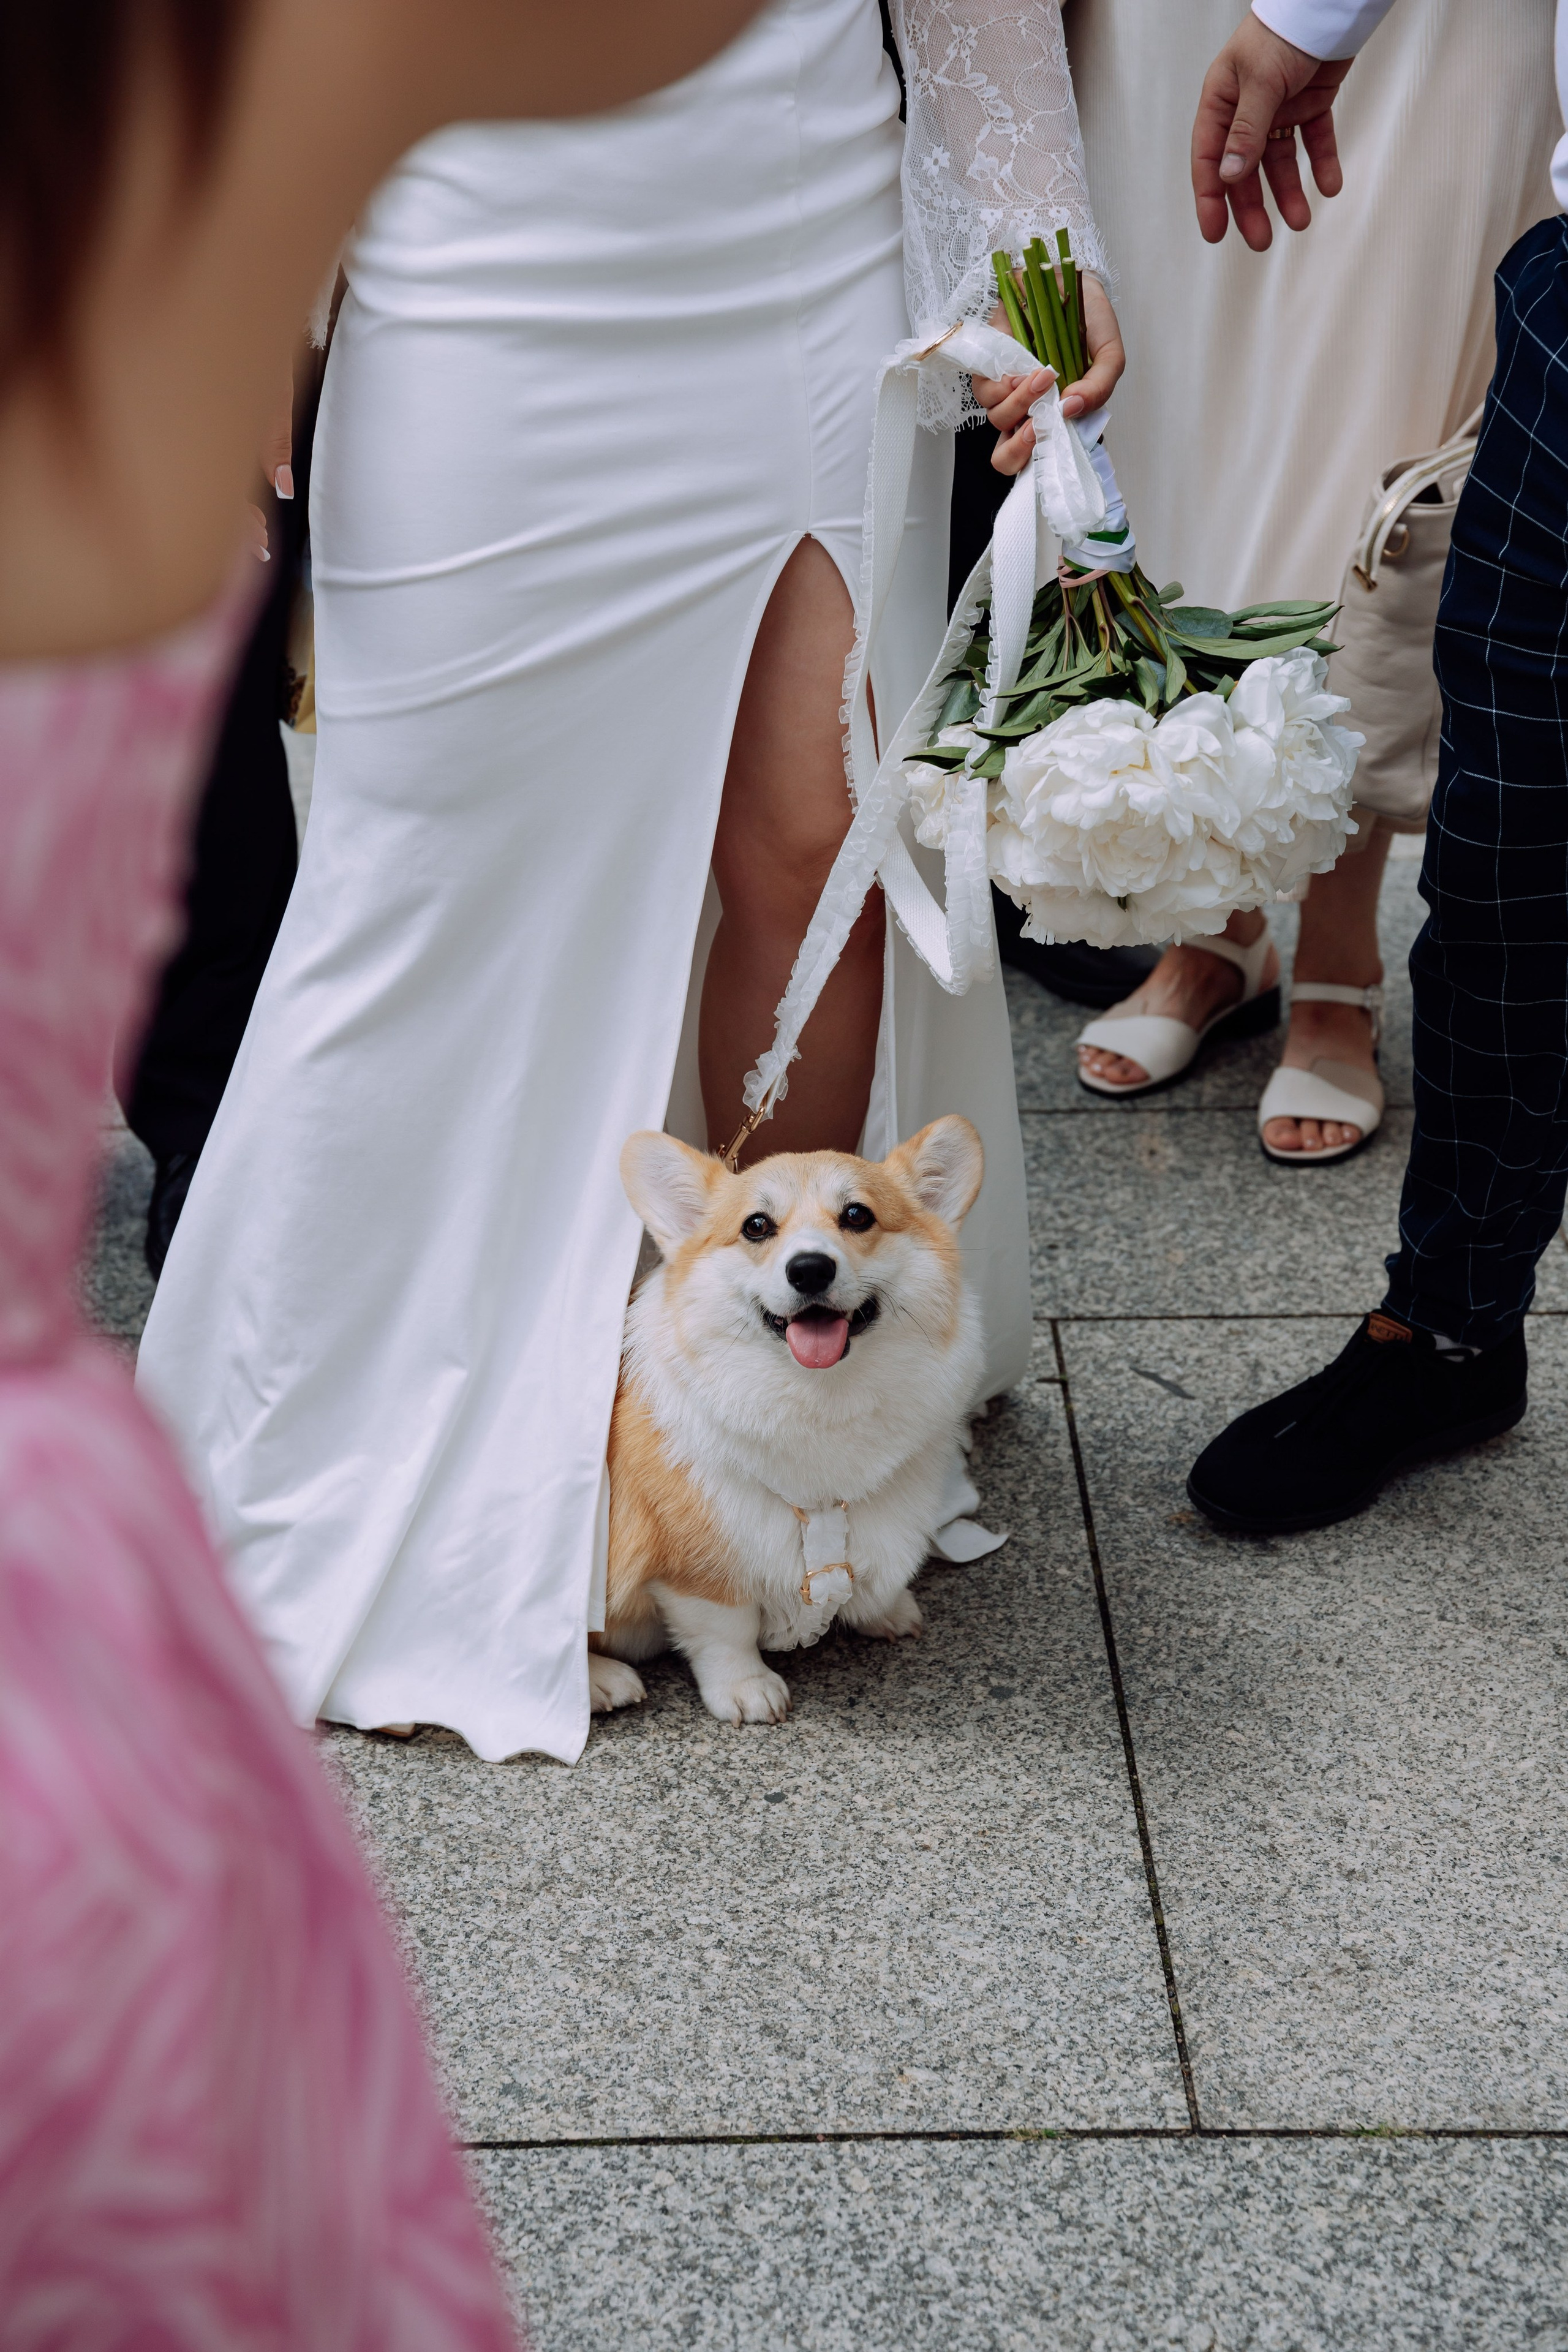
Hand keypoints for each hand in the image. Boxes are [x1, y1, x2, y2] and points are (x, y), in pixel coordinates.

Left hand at [970, 276, 1125, 477]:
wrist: (1067, 276)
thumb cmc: (1088, 320)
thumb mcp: (1109, 355)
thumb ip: (1099, 388)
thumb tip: (1071, 408)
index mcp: (1054, 416)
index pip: (1037, 459)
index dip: (1039, 464)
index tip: (1057, 448)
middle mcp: (1027, 410)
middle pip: (1005, 457)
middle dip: (1020, 449)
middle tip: (1038, 427)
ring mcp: (1006, 390)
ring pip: (999, 420)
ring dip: (1021, 404)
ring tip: (1046, 376)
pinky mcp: (988, 365)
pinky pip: (986, 390)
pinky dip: (1006, 385)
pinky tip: (1025, 369)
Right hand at [1192, 14, 1353, 249]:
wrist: (1327, 3)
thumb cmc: (1283, 29)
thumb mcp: (1259, 82)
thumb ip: (1246, 131)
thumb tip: (1231, 176)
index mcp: (1222, 102)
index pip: (1209, 159)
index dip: (1211, 199)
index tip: (1215, 232)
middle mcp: (1246, 109)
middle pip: (1244, 170)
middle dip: (1253, 207)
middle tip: (1262, 241)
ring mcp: (1279, 108)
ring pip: (1279, 162)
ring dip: (1289, 193)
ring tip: (1301, 220)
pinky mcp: (1310, 102)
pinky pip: (1314, 141)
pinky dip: (1322, 163)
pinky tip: (1329, 186)